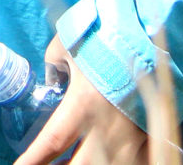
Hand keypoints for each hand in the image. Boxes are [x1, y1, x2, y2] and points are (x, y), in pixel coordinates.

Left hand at [12, 46, 147, 164]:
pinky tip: (104, 158)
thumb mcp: (68, 43)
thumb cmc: (106, 34)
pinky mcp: (148, 136)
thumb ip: (55, 64)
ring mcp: (130, 136)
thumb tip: (54, 78)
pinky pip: (132, 161)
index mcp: (83, 104)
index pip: (51, 142)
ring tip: (72, 161)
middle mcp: (105, 127)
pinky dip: (115, 162)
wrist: (150, 32)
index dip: (32, 159)